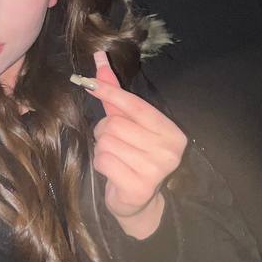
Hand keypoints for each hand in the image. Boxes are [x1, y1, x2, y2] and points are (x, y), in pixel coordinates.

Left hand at [86, 50, 187, 237]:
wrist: (139, 203)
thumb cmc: (132, 157)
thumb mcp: (128, 123)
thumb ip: (116, 94)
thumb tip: (100, 58)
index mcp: (172, 131)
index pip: (135, 105)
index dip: (110, 92)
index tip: (89, 82)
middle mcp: (170, 150)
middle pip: (115, 124)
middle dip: (104, 131)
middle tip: (114, 144)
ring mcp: (156, 170)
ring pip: (106, 142)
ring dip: (102, 149)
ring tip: (116, 159)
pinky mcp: (139, 187)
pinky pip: (103, 161)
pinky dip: (100, 164)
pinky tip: (113, 172)